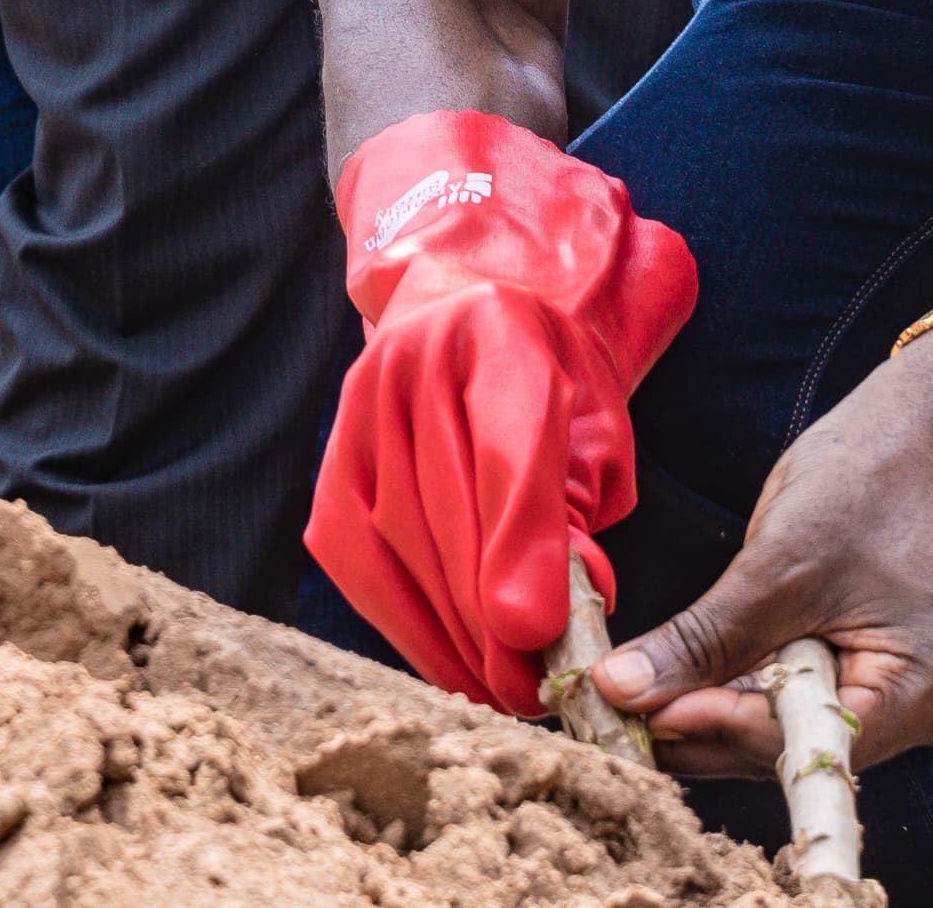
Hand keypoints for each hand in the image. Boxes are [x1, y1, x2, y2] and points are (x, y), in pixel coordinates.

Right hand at [306, 113, 696, 715]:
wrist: (465, 242)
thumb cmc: (557, 322)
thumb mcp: (598, 387)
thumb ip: (586, 486)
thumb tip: (571, 599)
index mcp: (503, 332)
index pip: (508, 452)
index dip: (521, 547)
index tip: (540, 629)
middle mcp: (419, 363)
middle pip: (442, 510)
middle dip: (486, 612)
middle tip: (532, 688)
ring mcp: (364, 401)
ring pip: (390, 537)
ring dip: (438, 627)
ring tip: (490, 688)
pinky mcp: (334, 443)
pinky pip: (349, 542)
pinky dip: (390, 606)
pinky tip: (433, 652)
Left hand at [594, 329, 932, 775]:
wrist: (915, 430)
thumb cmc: (867, 478)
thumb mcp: (782, 561)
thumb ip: (704, 638)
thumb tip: (617, 692)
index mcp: (932, 688)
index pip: (809, 739)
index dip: (720, 728)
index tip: (642, 716)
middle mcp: (928, 711)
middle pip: (795, 747)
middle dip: (706, 727)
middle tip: (619, 717)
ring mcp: (903, 698)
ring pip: (786, 729)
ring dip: (714, 712)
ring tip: (636, 701)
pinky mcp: (871, 676)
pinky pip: (795, 702)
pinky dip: (740, 691)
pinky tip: (681, 683)